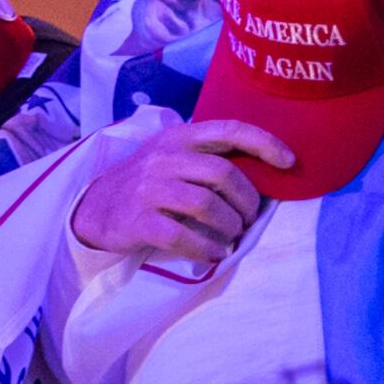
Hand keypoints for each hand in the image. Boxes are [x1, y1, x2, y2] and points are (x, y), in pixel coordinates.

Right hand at [70, 117, 295, 268]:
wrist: (94, 208)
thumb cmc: (146, 184)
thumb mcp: (172, 157)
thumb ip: (207, 158)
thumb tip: (263, 174)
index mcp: (179, 137)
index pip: (229, 130)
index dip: (264, 143)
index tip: (289, 162)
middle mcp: (164, 157)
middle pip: (223, 174)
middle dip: (247, 200)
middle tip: (248, 218)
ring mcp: (149, 188)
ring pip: (207, 206)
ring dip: (229, 226)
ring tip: (231, 236)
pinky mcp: (138, 220)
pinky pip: (182, 236)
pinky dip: (205, 248)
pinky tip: (212, 254)